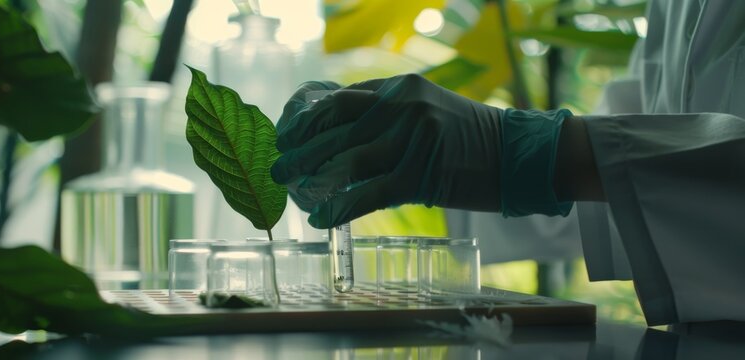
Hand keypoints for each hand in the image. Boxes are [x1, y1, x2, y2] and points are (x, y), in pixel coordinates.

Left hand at [271, 74, 503, 227]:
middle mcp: (403, 108)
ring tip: (292, 191)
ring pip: (349, 162)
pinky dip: (341, 208)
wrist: (518, 154)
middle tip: (278, 166)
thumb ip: (385, 114)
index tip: (286, 135)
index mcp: (399, 88)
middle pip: (337, 129)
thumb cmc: (467, 136)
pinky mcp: (422, 175)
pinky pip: (370, 193)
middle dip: (301, 150)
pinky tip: (321, 218)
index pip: (339, 100)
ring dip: (314, 179)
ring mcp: (413, 140)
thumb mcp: (425, 109)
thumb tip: (338, 132)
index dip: (306, 120)